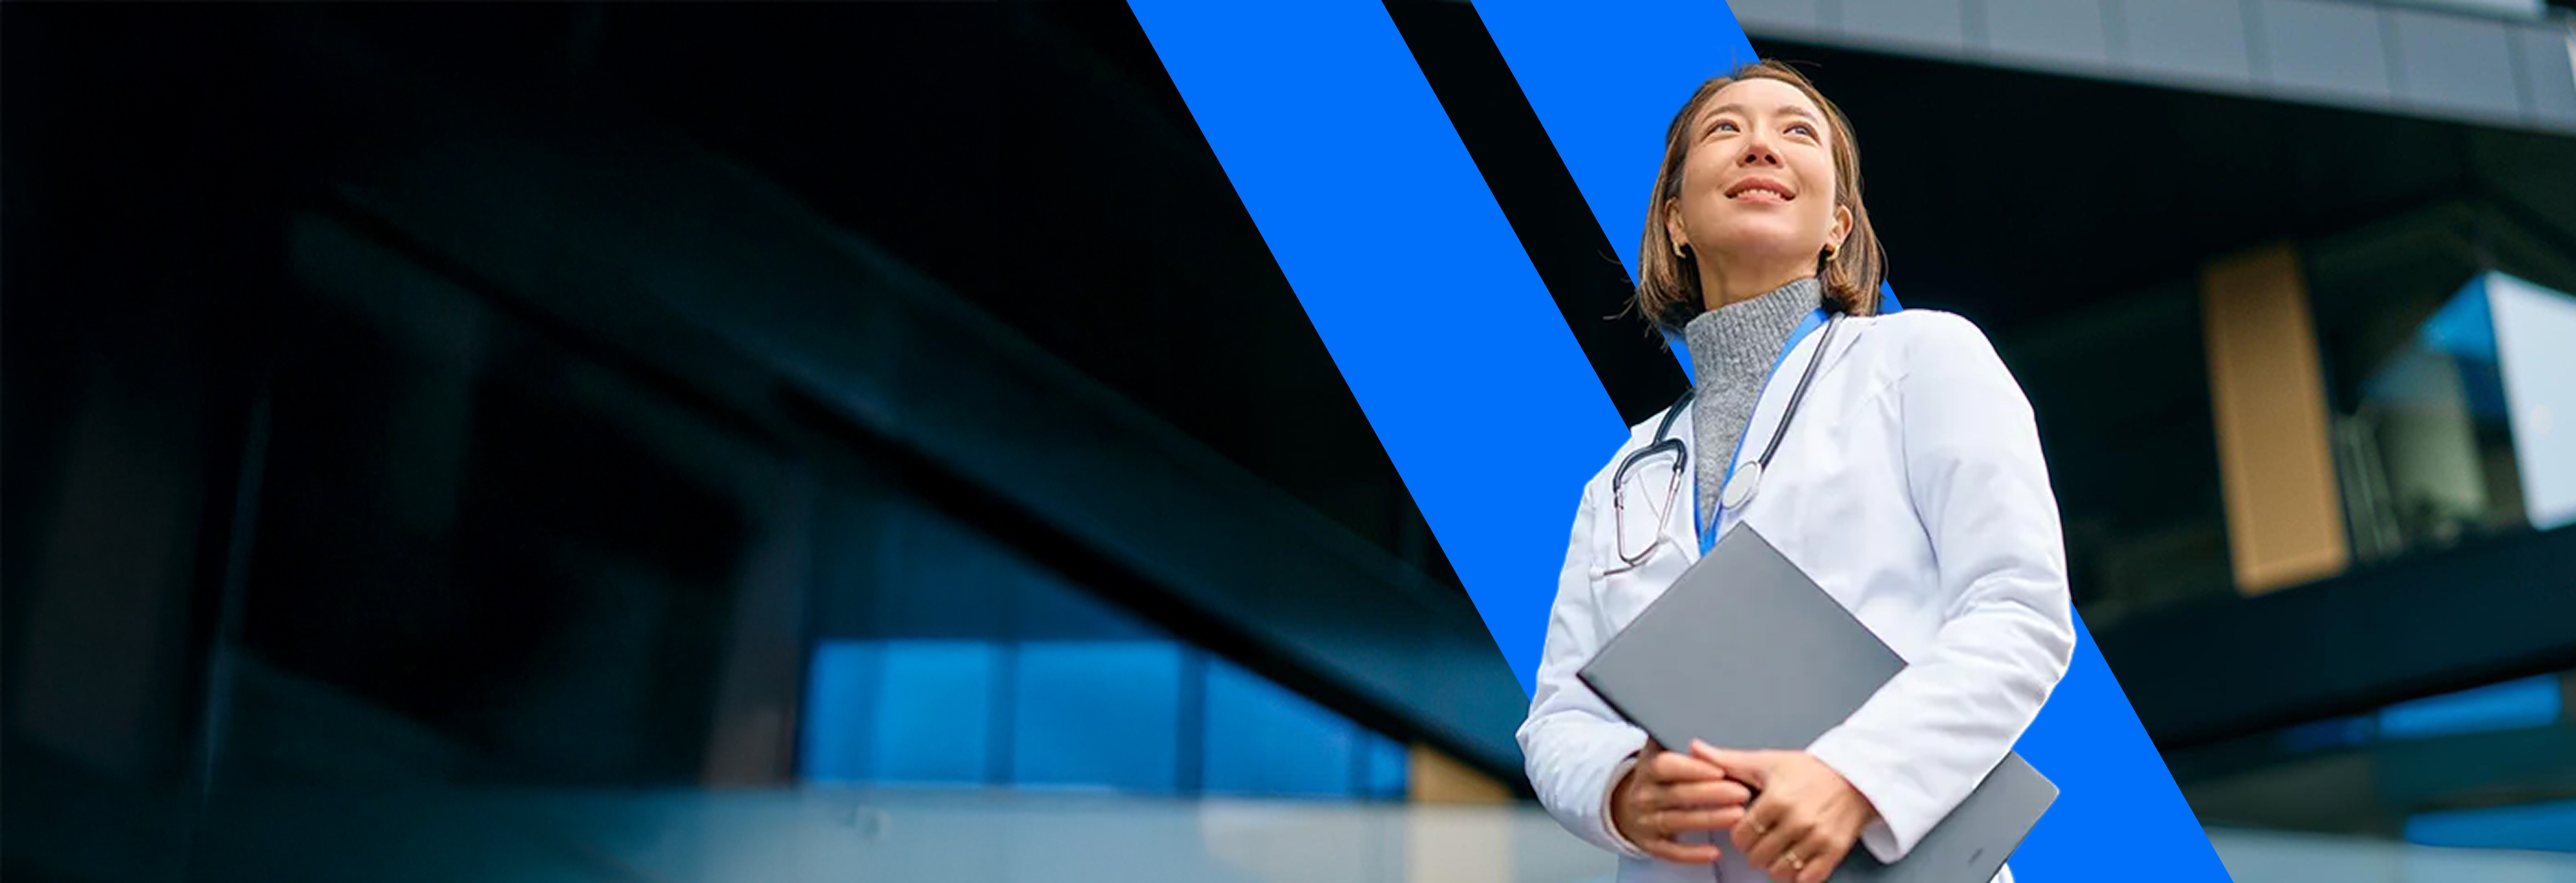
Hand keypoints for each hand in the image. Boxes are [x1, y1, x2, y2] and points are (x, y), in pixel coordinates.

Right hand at [1608, 737, 1754, 863]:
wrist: (1630, 806)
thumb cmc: (1658, 778)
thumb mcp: (1660, 754)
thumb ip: (1677, 744)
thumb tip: (1697, 735)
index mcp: (1647, 769)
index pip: (1666, 766)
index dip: (1693, 769)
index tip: (1720, 770)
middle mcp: (1644, 795)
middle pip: (1677, 794)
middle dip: (1712, 794)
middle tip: (1742, 792)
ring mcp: (1646, 821)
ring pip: (1678, 821)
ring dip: (1709, 819)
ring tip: (1738, 815)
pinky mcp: (1651, 845)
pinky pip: (1672, 851)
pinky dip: (1693, 854)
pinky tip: (1714, 852)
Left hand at [1693, 742, 1877, 882]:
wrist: (1855, 776)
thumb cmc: (1806, 770)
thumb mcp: (1765, 762)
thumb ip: (1727, 760)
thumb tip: (1693, 748)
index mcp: (1777, 798)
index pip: (1740, 835)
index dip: (1739, 834)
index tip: (1747, 825)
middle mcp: (1798, 820)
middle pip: (1757, 856)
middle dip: (1755, 850)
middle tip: (1763, 838)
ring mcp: (1818, 838)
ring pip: (1779, 871)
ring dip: (1774, 864)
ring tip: (1778, 848)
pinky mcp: (1834, 852)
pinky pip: (1806, 879)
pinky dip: (1796, 875)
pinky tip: (1795, 860)